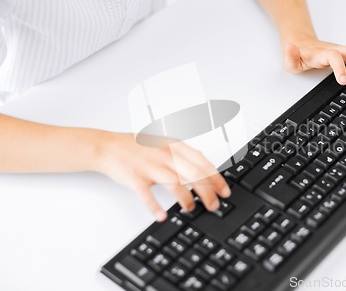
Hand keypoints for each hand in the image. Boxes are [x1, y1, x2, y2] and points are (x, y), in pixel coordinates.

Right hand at [95, 132, 230, 221]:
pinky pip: (147, 194)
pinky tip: (162, 215)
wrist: (108, 147)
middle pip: (193, 174)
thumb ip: (184, 157)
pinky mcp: (135, 178)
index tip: (224, 191)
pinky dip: (155, 206)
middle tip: (214, 205)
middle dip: (208, 192)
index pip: (202, 162)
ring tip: (192, 208)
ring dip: (187, 199)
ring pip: (175, 183)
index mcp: (174, 145)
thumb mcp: (165, 144)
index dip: (216, 178)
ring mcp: (149, 165)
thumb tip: (206, 173)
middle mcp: (164, 154)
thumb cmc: (138, 148)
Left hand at [283, 38, 345, 87]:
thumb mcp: (289, 59)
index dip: (340, 68)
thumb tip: (290, 47)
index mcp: (321, 54)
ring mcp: (342, 50)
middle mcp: (335, 50)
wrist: (302, 44)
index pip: (334, 56)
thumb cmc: (298, 56)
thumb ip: (290, 55)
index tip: (344, 82)